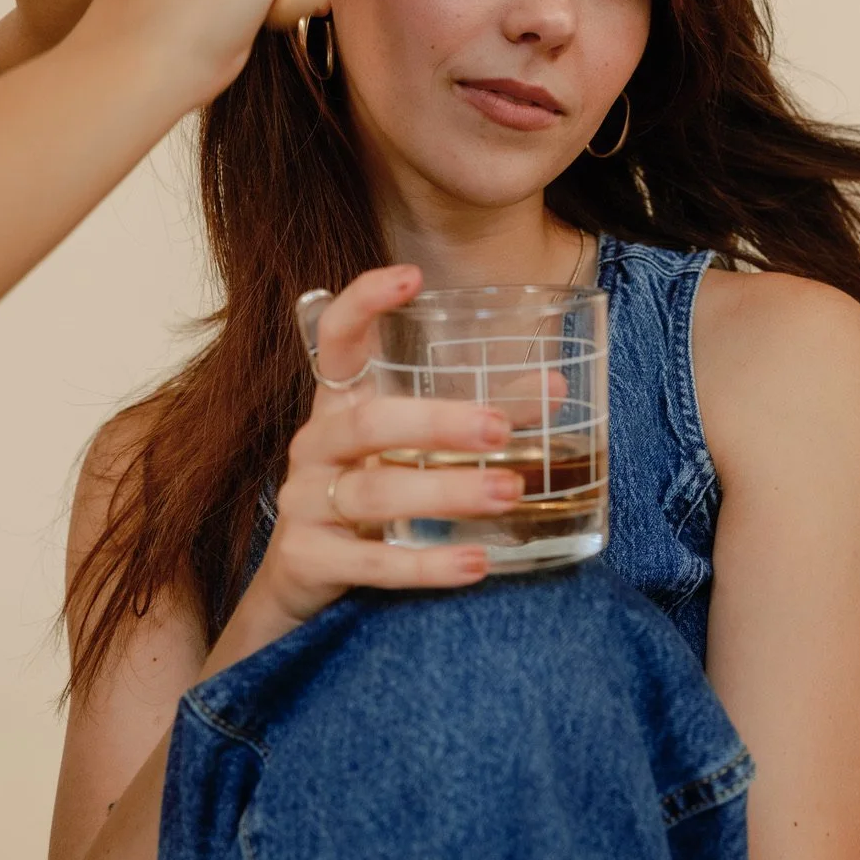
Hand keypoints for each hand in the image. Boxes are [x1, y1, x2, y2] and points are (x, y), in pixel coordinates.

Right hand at [214, 264, 525, 654]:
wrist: (301, 583)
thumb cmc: (370, 497)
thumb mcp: (411, 452)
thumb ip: (477, 419)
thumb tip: (558, 388)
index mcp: (339, 405)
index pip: (336, 339)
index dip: (364, 303)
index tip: (409, 276)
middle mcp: (316, 446)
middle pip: (369, 422)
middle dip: (436, 422)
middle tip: (500, 429)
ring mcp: (305, 503)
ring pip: (375, 492)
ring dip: (447, 492)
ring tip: (510, 494)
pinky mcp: (309, 559)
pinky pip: (373, 561)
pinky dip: (428, 564)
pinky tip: (476, 563)